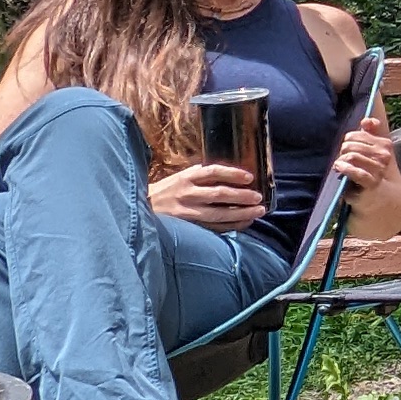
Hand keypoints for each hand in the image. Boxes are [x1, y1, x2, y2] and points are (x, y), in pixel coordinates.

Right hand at [150, 161, 264, 231]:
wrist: (141, 210)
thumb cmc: (164, 193)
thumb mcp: (178, 178)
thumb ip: (199, 175)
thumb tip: (226, 173)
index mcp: (185, 178)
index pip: (213, 172)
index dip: (233, 173)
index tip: (249, 177)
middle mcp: (187, 194)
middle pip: (220, 194)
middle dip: (242, 196)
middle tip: (259, 197)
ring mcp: (187, 212)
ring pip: (219, 213)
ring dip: (241, 213)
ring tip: (258, 211)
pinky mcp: (188, 227)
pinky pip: (214, 227)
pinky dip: (231, 225)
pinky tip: (244, 222)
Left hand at [332, 125, 400, 200]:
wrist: (379, 197)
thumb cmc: (371, 171)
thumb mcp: (371, 151)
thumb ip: (370, 133)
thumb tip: (367, 120)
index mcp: (384, 144)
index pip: (357, 134)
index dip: (347, 140)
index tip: (346, 147)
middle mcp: (384, 155)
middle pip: (352, 144)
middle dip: (343, 150)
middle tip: (341, 157)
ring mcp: (379, 169)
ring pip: (352, 156)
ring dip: (341, 160)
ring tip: (339, 165)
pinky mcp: (372, 182)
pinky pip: (357, 172)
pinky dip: (345, 169)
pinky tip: (339, 167)